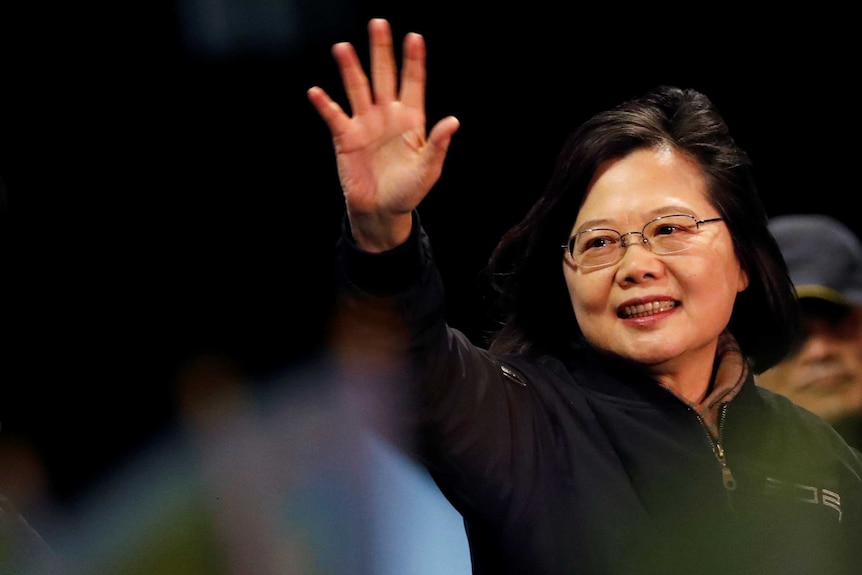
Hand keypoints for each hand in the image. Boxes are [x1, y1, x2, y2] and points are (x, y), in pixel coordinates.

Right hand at [308, 18, 459, 251]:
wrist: (381, 210)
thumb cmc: (408, 190)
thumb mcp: (428, 170)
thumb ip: (438, 145)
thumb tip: (453, 121)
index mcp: (410, 120)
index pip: (412, 83)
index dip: (413, 61)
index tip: (415, 38)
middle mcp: (387, 115)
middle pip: (383, 76)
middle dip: (381, 51)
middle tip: (378, 24)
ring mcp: (365, 124)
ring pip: (357, 89)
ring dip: (350, 69)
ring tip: (343, 48)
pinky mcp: (346, 138)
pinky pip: (334, 116)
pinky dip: (325, 105)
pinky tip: (317, 92)